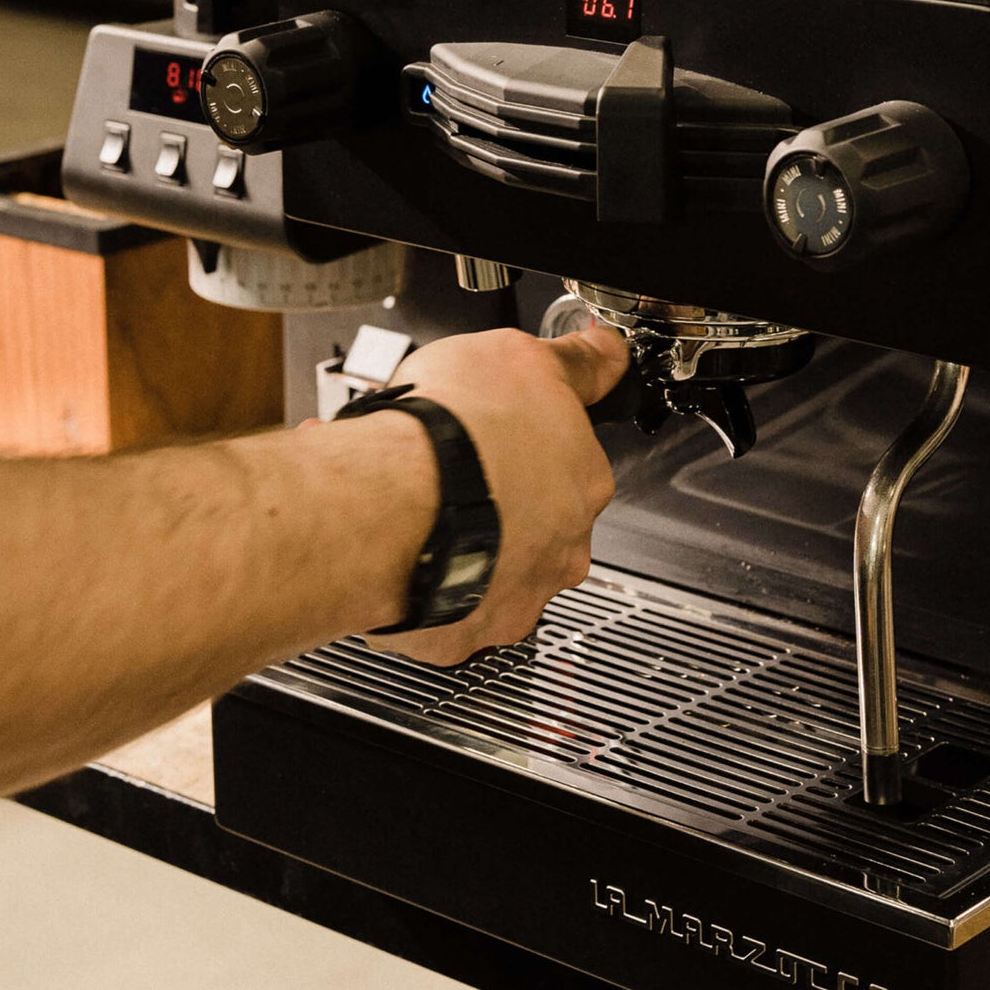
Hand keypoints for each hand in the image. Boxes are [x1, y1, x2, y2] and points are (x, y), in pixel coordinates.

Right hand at [368, 324, 627, 665]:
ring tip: (413, 510)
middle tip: (450, 471)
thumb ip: (575, 362)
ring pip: (491, 572)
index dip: (527, 445)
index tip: (494, 434)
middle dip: (498, 500)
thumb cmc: (449, 435)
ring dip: (461, 544)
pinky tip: (394, 551)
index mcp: (583, 485)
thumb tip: (607, 353)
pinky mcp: (456, 637)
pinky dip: (418, 586)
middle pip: (537, 524)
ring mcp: (510, 600)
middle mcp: (559, 552)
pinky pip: (440, 612)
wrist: (382, 504)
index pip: (572, 464)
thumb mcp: (521, 358)